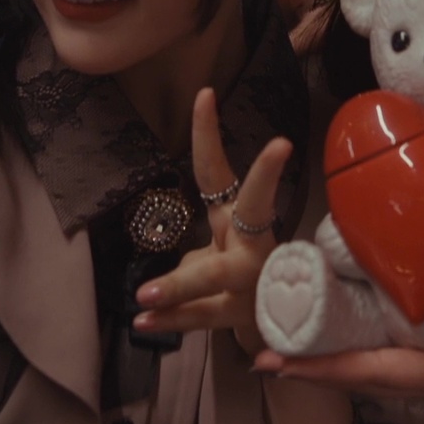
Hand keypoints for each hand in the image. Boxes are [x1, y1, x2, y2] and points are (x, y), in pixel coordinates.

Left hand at [134, 87, 290, 351]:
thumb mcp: (222, 256)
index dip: (210, 134)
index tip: (204, 94)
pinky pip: (201, 317)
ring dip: (180, 284)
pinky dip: (170, 321)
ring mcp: (250, 280)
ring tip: (144, 294)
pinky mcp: (242, 316)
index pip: (220, 171)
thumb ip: (199, 255)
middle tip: (281, 143)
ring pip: (216, 276)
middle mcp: (251, 243)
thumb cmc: (246, 282)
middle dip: (267, 176)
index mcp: (240, 220)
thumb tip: (173, 266)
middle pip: (256, 205)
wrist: (282, 329)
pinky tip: (142, 323)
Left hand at [253, 304, 423, 423]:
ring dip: (337, 349)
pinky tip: (372, 318)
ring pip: (379, 359)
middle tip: (263, 346)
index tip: (269, 360)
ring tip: (300, 331)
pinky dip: (376, 336)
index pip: (367, 370)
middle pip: (361, 368)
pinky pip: (407, 348)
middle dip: (312, 360)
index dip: (317, 366)